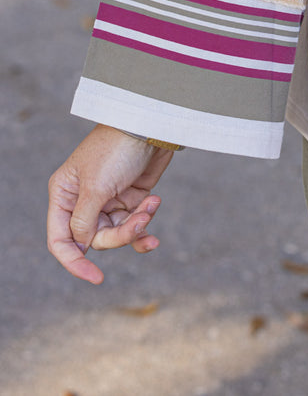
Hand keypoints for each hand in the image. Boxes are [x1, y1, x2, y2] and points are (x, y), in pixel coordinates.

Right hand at [47, 125, 175, 283]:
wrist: (151, 123)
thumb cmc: (116, 149)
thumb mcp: (96, 187)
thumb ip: (85, 222)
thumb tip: (82, 247)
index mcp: (64, 195)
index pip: (61, 240)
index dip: (75, 262)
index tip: (95, 277)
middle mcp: (83, 201)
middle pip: (94, 239)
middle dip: (120, 235)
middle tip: (140, 220)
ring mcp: (108, 200)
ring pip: (117, 233)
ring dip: (137, 226)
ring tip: (151, 206)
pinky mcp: (131, 198)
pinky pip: (135, 224)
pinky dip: (145, 225)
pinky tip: (154, 217)